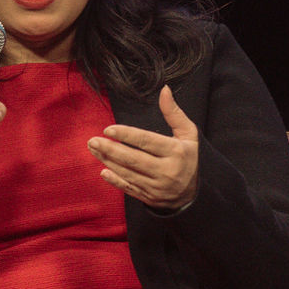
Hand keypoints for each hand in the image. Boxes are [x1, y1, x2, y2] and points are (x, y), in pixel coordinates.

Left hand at [87, 85, 198, 210]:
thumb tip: (164, 90)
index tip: (108, 129)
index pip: (146, 141)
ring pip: (128, 173)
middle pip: (133, 159)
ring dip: (108, 161)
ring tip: (94, 150)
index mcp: (176, 152)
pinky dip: (115, 181)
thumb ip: (174, 112)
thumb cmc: (189, 157)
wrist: (196, 194)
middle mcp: (166, 171)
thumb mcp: (188, 134)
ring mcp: (157, 187)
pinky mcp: (150, 198)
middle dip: (110, 149)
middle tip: (93, 140)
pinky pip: (130, 189)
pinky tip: (103, 172)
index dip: (126, 135)